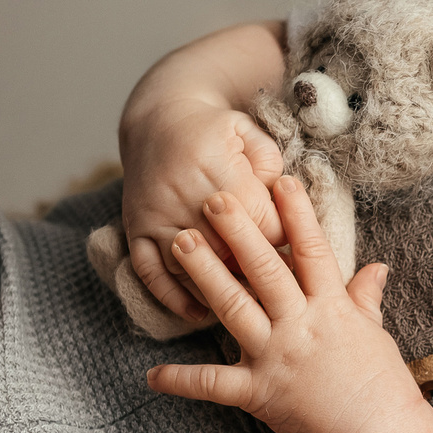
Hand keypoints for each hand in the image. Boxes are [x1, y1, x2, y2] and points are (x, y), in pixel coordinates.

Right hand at [117, 96, 284, 327]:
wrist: (158, 120)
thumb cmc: (217, 131)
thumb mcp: (251, 134)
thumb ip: (273, 167)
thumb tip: (284, 207)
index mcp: (219, 172)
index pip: (264, 227)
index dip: (285, 246)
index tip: (297, 258)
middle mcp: (184, 197)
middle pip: (230, 255)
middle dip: (258, 276)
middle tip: (281, 293)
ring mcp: (156, 216)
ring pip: (191, 270)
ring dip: (220, 293)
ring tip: (249, 310)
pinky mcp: (135, 229)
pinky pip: (150, 274)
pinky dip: (173, 298)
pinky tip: (200, 312)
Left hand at [144, 177, 417, 432]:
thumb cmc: (382, 389)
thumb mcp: (376, 335)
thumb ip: (366, 299)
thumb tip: (377, 268)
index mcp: (332, 308)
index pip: (312, 251)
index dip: (296, 214)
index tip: (280, 180)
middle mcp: (301, 325)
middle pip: (265, 269)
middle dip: (238, 231)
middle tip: (211, 198)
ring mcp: (277, 358)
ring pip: (234, 307)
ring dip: (204, 273)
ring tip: (179, 243)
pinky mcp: (259, 394)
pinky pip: (214, 385)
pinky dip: (181, 382)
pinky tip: (151, 375)